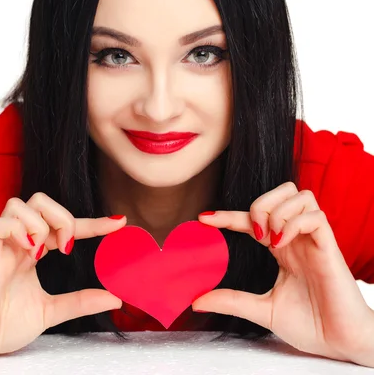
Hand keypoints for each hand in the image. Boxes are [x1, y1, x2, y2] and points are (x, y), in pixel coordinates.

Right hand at [0, 192, 125, 361]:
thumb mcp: (52, 311)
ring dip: (39, 223)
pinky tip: (28, 253)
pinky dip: (16, 231)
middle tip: (67, 247)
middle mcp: (17, 244)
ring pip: (17, 204)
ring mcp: (0, 248)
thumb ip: (80, 301)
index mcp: (32, 253)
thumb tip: (115, 298)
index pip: (63, 226)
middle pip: (38, 200)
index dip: (92, 222)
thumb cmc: (4, 324)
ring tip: (43, 252)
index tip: (119, 223)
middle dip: (61, 215)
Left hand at [195, 182, 373, 365]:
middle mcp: (298, 239)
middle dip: (260, 203)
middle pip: (283, 191)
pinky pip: (315, 216)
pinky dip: (294, 223)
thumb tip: (196, 300)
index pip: (254, 218)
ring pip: (300, 195)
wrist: (340, 344)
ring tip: (270, 238)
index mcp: (283, 248)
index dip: (229, 214)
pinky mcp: (330, 248)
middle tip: (253, 231)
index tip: (204, 219)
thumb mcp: (261, 309)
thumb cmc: (311, 325)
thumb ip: (231, 300)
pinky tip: (282, 243)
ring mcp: (315, 241)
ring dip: (277, 211)